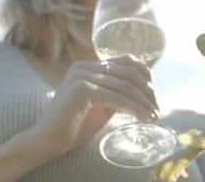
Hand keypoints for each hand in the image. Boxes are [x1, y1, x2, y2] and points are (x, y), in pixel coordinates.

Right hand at [27, 55, 158, 156]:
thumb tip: (146, 90)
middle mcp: (84, 66)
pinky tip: (144, 118)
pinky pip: (116, 98)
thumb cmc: (74, 127)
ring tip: (155, 117)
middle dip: (148, 92)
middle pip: (128, 73)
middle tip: (158, 110)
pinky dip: (134, 108)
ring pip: (124, 86)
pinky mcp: (81, 89)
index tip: (155, 97)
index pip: (126, 62)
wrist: (46, 142)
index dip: (146, 77)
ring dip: (144, 103)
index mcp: (88, 66)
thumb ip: (117, 92)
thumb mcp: (102, 104)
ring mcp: (81, 75)